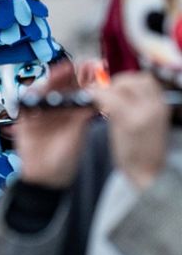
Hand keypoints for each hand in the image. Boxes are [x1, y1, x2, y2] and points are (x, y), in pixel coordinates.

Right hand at [16, 62, 93, 187]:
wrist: (48, 178)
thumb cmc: (68, 159)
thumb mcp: (80, 134)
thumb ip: (84, 115)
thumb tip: (95, 96)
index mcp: (73, 112)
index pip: (78, 88)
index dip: (84, 77)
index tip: (92, 67)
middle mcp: (58, 110)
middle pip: (60, 86)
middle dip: (68, 74)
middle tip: (76, 66)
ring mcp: (41, 115)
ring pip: (43, 91)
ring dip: (51, 80)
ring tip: (61, 73)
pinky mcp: (26, 122)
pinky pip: (25, 104)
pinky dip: (30, 96)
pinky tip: (38, 90)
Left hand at [91, 72, 169, 189]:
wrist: (149, 175)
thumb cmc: (142, 151)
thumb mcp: (144, 124)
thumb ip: (134, 107)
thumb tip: (115, 93)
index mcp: (160, 106)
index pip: (145, 80)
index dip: (126, 81)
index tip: (113, 89)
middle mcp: (155, 106)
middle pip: (135, 79)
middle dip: (116, 83)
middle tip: (104, 96)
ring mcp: (144, 113)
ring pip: (122, 86)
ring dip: (106, 90)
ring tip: (100, 104)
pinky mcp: (130, 122)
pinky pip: (110, 100)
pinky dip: (99, 98)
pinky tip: (94, 106)